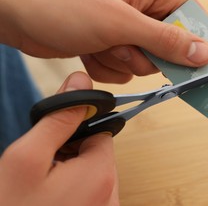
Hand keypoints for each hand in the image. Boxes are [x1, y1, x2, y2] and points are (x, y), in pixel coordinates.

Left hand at [0, 0, 207, 82]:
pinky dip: (107, 66)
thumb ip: (165, 40)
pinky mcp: (111, 43)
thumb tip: (205, 53)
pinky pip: (124, 67)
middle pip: (170, 45)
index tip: (199, 66)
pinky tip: (89, 51)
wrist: (18, 15)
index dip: (197, 41)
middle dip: (146, 54)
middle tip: (123, 46)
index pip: (191, 16)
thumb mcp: (121, 24)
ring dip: (123, 61)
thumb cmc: (67, 7)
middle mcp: (143, 6)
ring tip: (100, 45)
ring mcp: (126, 26)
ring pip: (146, 61)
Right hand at [0, 72, 118, 205]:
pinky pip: (91, 194)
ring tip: (42, 189)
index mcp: (101, 173)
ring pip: (93, 174)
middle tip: (42, 170)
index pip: (103, 131)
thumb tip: (82, 82)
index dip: (77, 131)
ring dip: (70, 172)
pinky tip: (48, 200)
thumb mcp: (26, 158)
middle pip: (98, 153)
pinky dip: (72, 191)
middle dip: (72, 153)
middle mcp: (112, 193)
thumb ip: (58, 118)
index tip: (53, 144)